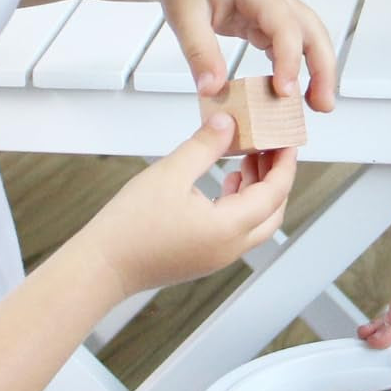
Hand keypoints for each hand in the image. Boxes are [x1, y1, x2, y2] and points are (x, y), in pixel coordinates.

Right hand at [82, 113, 294, 297]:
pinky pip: (236, 230)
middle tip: (270, 148)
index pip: (274, 192)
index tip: (287, 141)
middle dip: (276, 177)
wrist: (102, 266)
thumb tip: (227, 123)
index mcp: (228, 228)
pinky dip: (240, 205)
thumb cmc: (130, 228)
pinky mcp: (202, 258)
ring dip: (258, 191)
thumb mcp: (170, 173)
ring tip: (247, 160)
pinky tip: (224, 184)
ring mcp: (216, 256)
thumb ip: (204, 146)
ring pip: (256, 223)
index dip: (284, 163)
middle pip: (272, 211)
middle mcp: (229, 247)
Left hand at [157, 0, 335, 112]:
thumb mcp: (183, 14)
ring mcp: (275, 7)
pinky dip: (295, 66)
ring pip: (308, 38)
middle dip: (323, 68)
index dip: (289, 58)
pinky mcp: (267, 20)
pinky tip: (289, 91)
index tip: (285, 91)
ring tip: (317, 105)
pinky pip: (289, 44)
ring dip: (317, 69)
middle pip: (313, 31)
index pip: (285, 24)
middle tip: (322, 105)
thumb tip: (212, 90)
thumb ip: (198, 52)